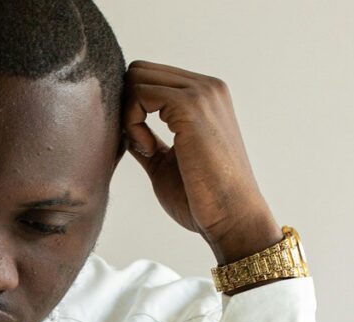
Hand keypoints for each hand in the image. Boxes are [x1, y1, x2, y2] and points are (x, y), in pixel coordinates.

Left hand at [122, 60, 281, 263]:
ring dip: (128, 115)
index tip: (141, 144)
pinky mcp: (192, 106)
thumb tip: (122, 129)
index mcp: (204, 96)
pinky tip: (148, 150)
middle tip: (138, 144)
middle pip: (139, 71)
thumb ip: (146, 140)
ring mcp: (202, 93)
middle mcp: (206, 87)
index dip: (131, 108)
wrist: (231, 217)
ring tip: (146, 149)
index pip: (149, 77)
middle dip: (126, 106)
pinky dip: (132, 122)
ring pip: (136, 78)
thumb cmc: (201, 197)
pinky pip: (140, 94)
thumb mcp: (164, 162)